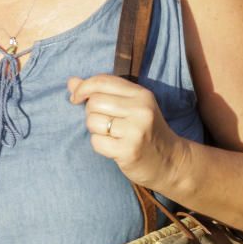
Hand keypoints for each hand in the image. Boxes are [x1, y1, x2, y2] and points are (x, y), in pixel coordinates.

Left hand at [68, 74, 186, 188]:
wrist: (171, 162)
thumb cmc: (144, 130)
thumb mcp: (129, 105)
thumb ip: (101, 91)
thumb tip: (71, 81)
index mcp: (141, 94)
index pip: (102, 81)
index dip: (82, 88)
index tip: (76, 98)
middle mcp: (140, 110)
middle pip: (94, 102)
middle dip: (91, 113)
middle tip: (104, 122)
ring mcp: (136, 131)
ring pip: (92, 122)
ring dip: (95, 130)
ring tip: (111, 135)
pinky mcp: (129, 151)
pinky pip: (96, 142)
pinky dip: (99, 145)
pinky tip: (114, 147)